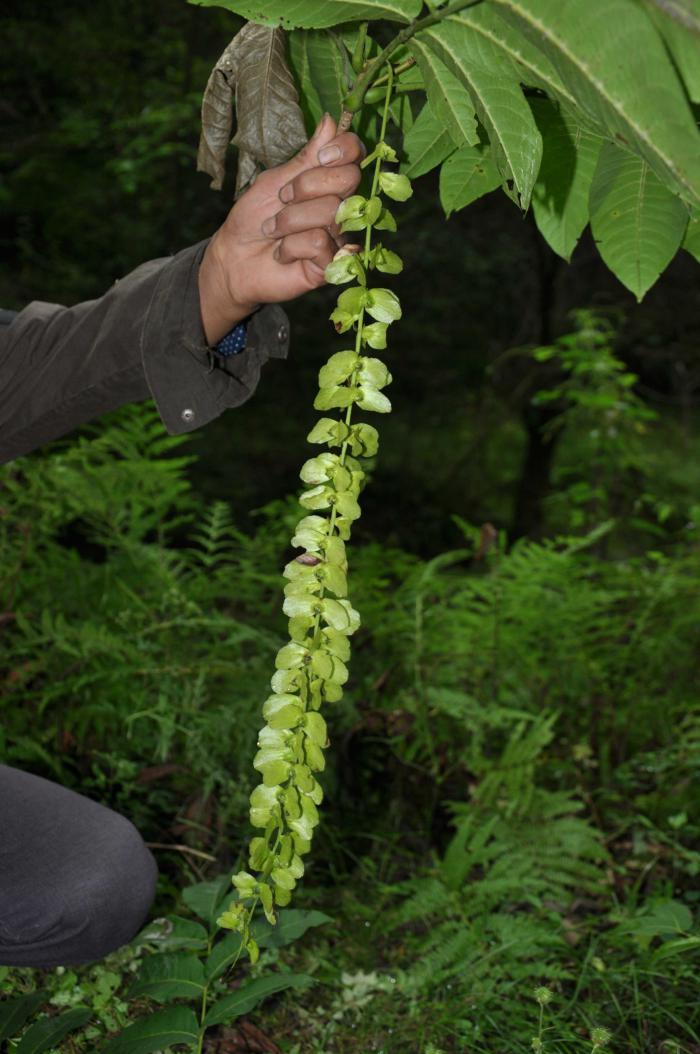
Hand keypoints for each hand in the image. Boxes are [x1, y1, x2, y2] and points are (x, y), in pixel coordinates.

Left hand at [198, 114, 364, 343]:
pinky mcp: (332, 266)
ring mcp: (339, 238)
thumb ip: (307, 157)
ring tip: (273, 231)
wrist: (234, 258)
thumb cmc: (254, 218)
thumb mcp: (276, 181)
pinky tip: (282, 254)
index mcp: (329, 183)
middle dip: (307, 186)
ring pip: (330, 213)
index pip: (355, 155)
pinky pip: (321, 243)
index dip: (344, 150)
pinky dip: (291, 247)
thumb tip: (331, 122)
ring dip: (290, 221)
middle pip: (349, 180)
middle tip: (282, 199)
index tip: (321, 157)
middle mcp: (341, 209)